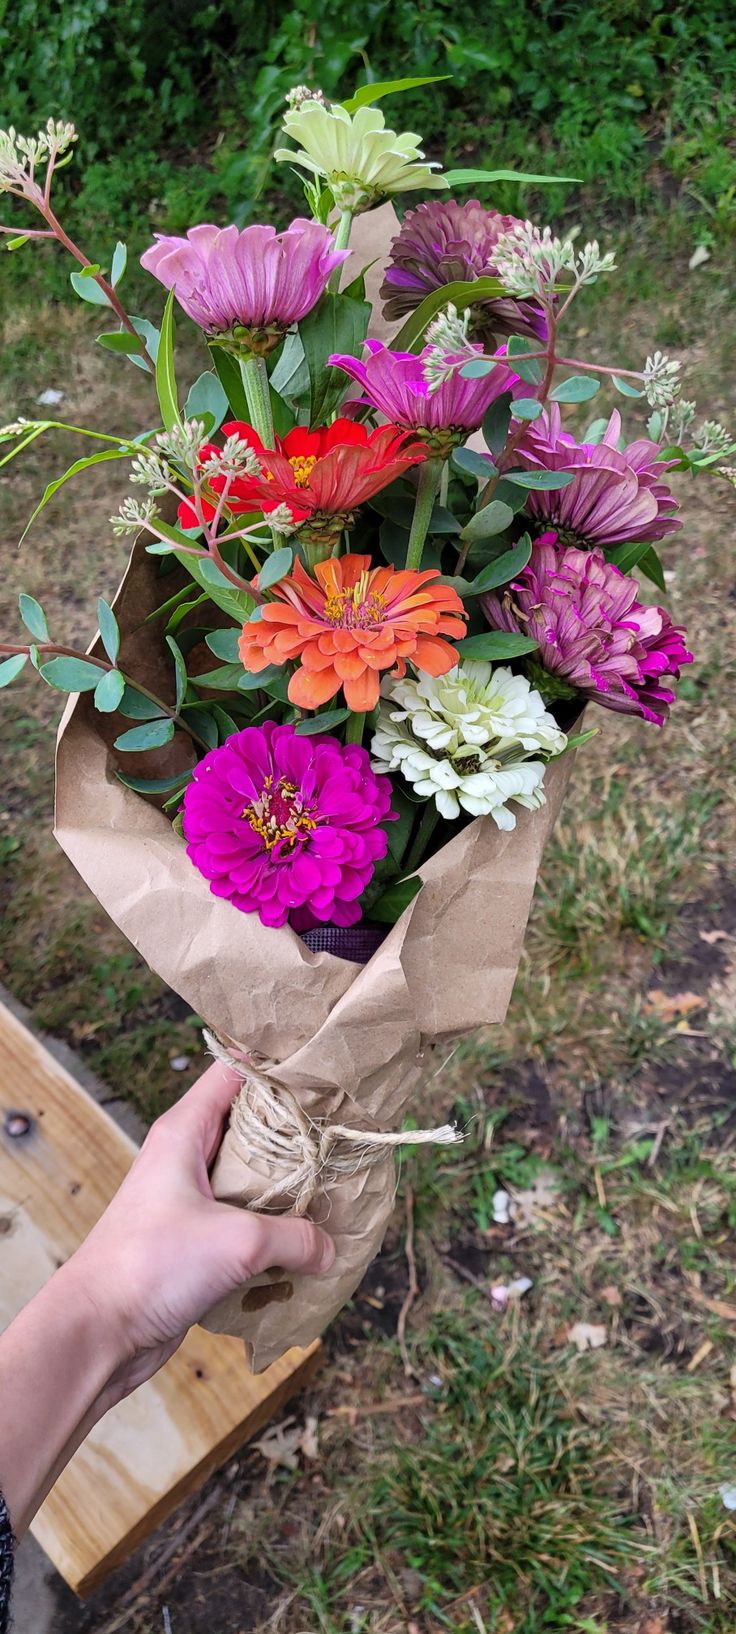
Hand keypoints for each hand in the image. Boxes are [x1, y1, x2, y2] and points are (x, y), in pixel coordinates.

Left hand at [67, 1059, 334, 1401]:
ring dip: (289, 1186)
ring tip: (337, 1187)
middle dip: (297, 1129)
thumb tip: (329, 1248)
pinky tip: (308, 1242)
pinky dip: (274, 1229)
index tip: (325, 1066)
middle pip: (252, 1123)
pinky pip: (245, 1221)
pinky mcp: (196, 1239)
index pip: (235, 1069)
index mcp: (185, 1131)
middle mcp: (187, 1157)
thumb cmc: (150, 1267)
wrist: (98, 1331)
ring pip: (252, 1176)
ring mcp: (190, 1199)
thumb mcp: (238, 1242)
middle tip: (345, 1131)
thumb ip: (295, 1237)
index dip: (278, 1062)